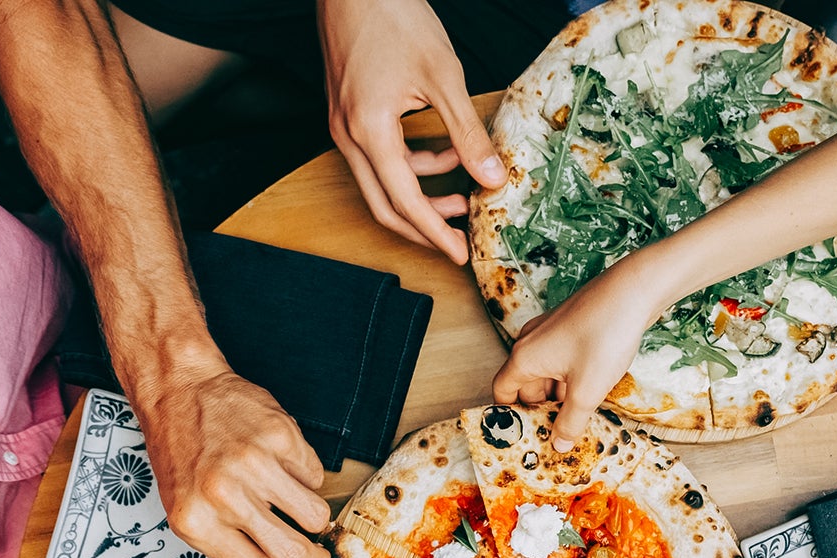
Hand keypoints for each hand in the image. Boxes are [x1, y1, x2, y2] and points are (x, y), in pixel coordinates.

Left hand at [133, 362, 331, 557]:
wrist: (179, 392)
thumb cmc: (182, 456)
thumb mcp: (188, 511)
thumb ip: (230, 544)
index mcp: (198, 522)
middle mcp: (224, 495)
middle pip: (294, 550)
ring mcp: (254, 463)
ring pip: (315, 514)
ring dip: (311, 515)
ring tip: (290, 501)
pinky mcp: (280, 436)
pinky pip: (314, 475)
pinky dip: (303, 475)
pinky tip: (279, 464)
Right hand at [318, 0, 505, 262]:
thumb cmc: (393, 16)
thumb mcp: (443, 77)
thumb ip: (468, 133)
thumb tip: (492, 177)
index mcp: (369, 131)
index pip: (405, 202)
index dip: (435, 234)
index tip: (460, 255)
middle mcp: (348, 136)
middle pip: (385, 206)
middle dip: (426, 226)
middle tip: (461, 237)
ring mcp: (344, 125)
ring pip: (382, 183)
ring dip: (423, 192)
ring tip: (465, 186)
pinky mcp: (349, 113)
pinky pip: (379, 158)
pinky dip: (413, 164)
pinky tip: (445, 150)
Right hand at [492, 259, 669, 450]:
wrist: (633, 291)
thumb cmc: (605, 336)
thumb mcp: (587, 390)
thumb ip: (570, 422)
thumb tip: (559, 445)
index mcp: (524, 357)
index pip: (502, 392)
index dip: (510, 416)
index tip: (526, 436)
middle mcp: (531, 342)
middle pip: (526, 385)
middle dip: (540, 410)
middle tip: (558, 435)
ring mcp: (550, 333)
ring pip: (547, 374)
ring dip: (558, 396)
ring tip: (578, 419)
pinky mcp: (570, 327)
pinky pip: (561, 361)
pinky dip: (569, 379)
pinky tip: (591, 392)